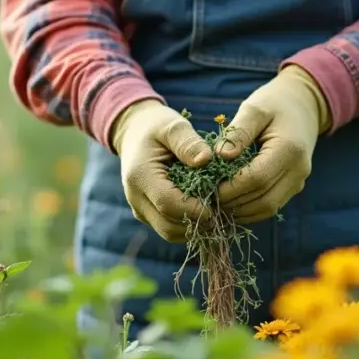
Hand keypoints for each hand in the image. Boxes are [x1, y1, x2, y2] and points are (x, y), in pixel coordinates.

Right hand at [111, 99, 212, 241]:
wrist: (135, 133)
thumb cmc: (157, 126)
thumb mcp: (173, 126)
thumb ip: (188, 142)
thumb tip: (206, 160)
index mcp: (140, 176)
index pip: (168, 204)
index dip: (196, 208)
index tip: (220, 201)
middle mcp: (135, 198)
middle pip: (168, 226)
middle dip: (197, 222)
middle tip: (223, 208)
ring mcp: (140, 209)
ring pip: (169, 233)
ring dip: (194, 227)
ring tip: (216, 210)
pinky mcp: (147, 214)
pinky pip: (169, 229)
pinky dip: (188, 225)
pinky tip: (204, 210)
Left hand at [215, 65, 330, 223]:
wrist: (303, 105)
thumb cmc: (274, 103)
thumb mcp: (254, 109)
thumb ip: (238, 132)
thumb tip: (221, 156)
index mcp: (289, 149)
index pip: (256, 179)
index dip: (230, 187)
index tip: (206, 185)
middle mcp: (298, 170)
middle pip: (262, 199)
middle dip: (232, 202)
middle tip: (206, 197)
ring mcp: (298, 182)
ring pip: (267, 208)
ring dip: (240, 210)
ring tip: (215, 202)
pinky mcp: (294, 187)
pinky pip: (271, 206)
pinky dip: (249, 209)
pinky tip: (230, 202)